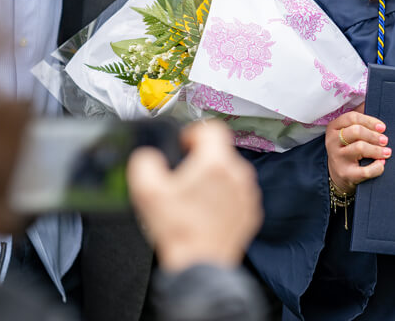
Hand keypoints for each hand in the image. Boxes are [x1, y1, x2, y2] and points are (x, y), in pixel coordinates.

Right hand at [127, 120, 261, 271]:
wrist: (199, 265)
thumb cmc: (179, 231)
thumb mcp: (147, 191)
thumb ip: (144, 162)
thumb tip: (148, 156)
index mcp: (216, 163)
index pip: (212, 128)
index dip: (193, 133)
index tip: (184, 145)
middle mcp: (238, 174)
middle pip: (220, 151)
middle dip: (201, 159)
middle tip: (183, 177)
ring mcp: (247, 194)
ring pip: (230, 172)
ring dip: (213, 179)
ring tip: (193, 198)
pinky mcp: (250, 211)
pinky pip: (237, 193)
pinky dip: (223, 198)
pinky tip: (205, 212)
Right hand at [325, 103, 389, 192]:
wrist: (339, 175)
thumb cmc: (348, 147)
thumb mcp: (348, 131)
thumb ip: (358, 117)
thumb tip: (371, 99)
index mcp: (334, 127)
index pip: (351, 117)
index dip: (369, 121)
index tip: (382, 127)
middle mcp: (332, 141)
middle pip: (356, 131)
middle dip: (374, 135)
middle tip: (385, 140)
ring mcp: (338, 158)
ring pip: (359, 148)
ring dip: (377, 150)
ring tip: (387, 152)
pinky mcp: (346, 174)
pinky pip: (364, 171)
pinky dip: (376, 167)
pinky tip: (382, 164)